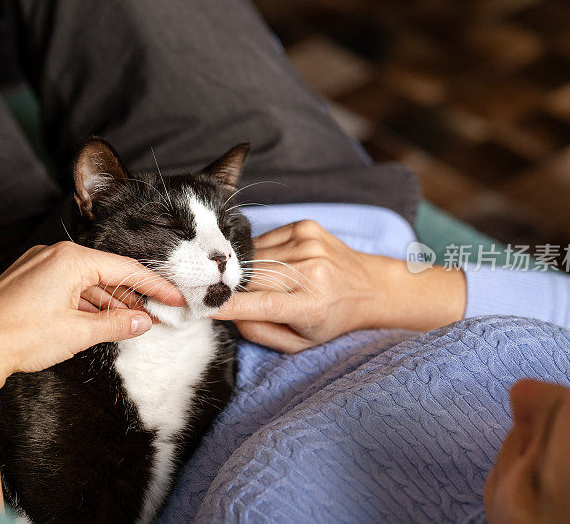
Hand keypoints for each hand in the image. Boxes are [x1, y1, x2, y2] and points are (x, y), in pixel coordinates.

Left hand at [0, 242, 183, 506]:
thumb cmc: (20, 337)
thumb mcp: (78, 332)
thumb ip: (117, 324)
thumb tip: (143, 321)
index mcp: (70, 258)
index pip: (125, 269)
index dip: (154, 286)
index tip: (175, 299)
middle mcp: (52, 255)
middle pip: (105, 273)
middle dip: (131, 297)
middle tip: (156, 316)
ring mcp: (35, 267)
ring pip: (85, 282)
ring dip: (108, 303)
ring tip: (130, 324)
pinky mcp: (24, 283)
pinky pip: (65, 288)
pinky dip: (85, 304)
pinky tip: (98, 322)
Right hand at [212, 220, 465, 352]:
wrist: (370, 286)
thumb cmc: (331, 319)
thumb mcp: (299, 343)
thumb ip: (259, 332)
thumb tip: (227, 312)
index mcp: (311, 304)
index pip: (258, 305)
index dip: (226, 305)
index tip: (199, 306)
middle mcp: (310, 270)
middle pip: (251, 277)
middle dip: (236, 288)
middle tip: (231, 296)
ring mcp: (308, 243)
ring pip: (254, 256)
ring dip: (250, 271)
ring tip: (266, 282)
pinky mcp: (305, 226)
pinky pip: (264, 240)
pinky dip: (261, 254)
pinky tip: (277, 264)